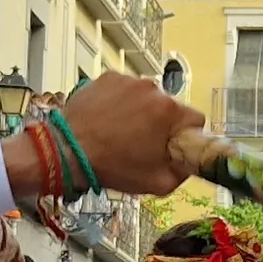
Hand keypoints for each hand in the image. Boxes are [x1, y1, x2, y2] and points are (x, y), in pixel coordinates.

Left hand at [54, 72, 211, 197]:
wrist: (66, 152)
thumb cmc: (111, 167)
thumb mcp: (158, 183)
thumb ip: (183, 172)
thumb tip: (190, 163)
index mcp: (169, 111)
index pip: (196, 119)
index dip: (188, 135)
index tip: (174, 145)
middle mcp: (151, 89)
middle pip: (169, 107)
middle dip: (161, 123)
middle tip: (142, 143)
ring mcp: (128, 81)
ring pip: (146, 97)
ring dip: (139, 111)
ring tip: (120, 132)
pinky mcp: (108, 78)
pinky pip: (123, 90)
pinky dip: (119, 102)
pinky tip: (107, 120)